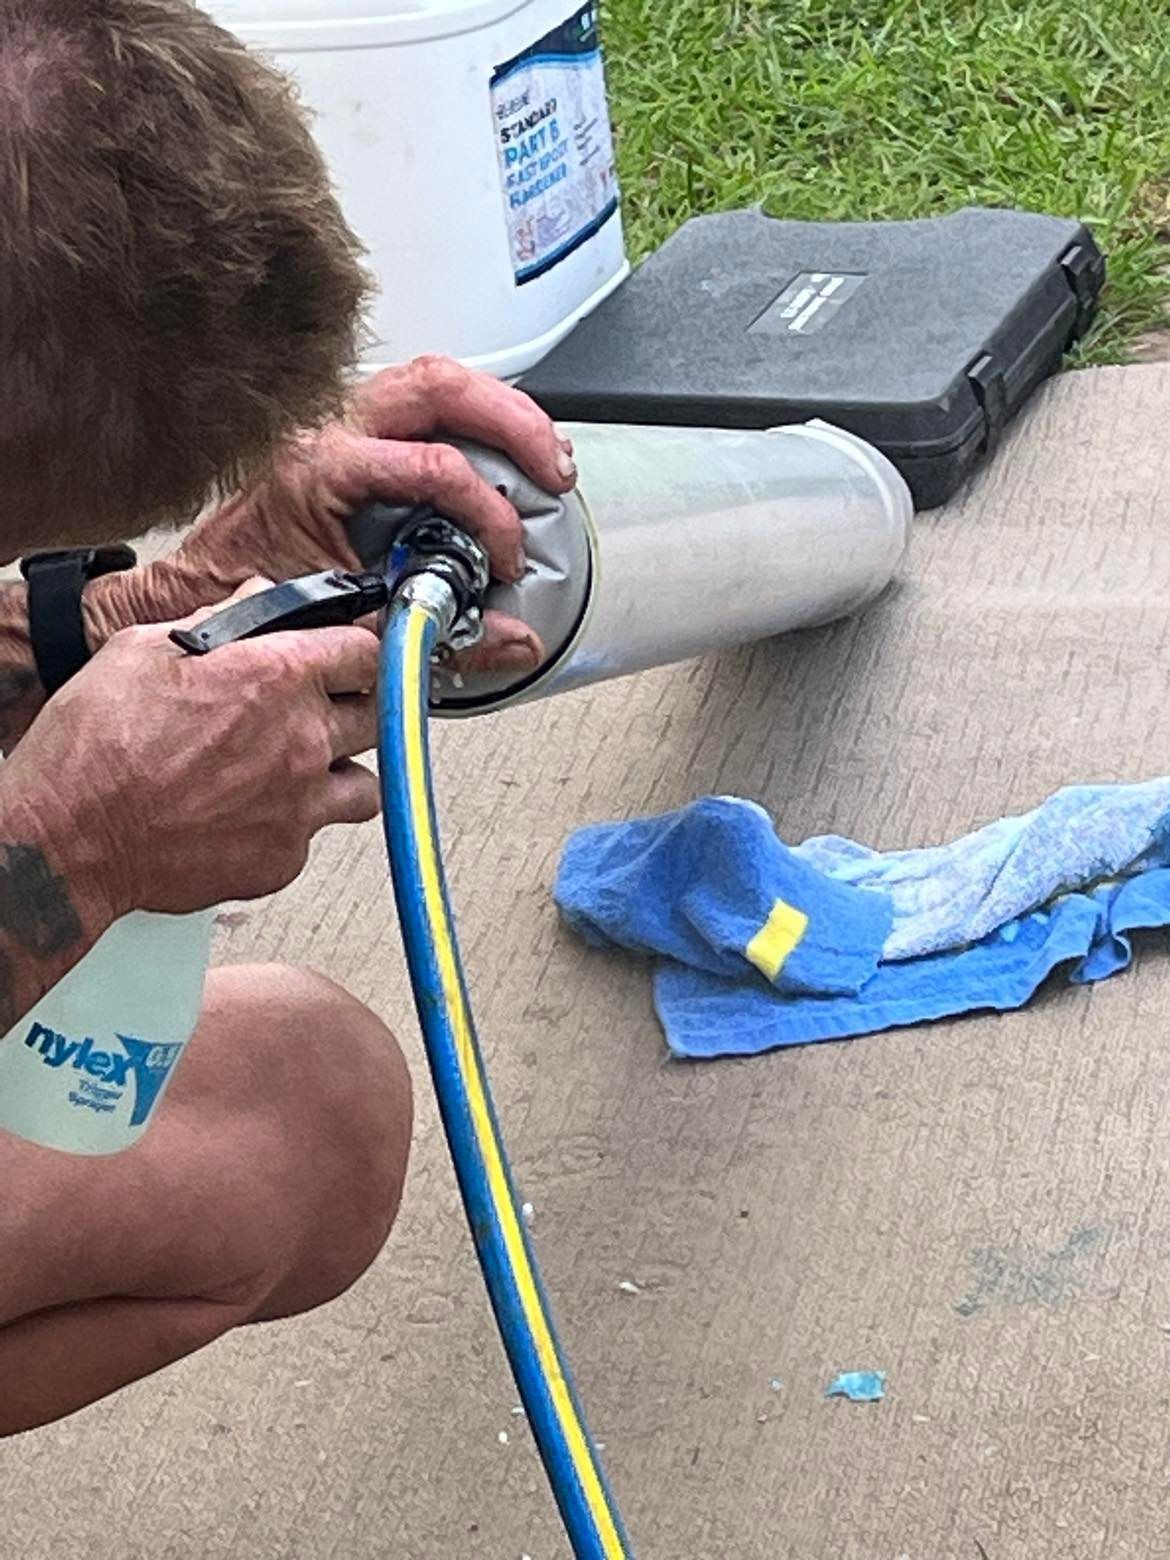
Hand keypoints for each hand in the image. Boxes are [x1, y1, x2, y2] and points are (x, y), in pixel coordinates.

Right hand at [8, 587, 380, 915]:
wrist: (70, 839)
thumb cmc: (95, 746)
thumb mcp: (145, 650)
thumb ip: (219, 621)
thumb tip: (254, 600)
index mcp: (278, 677)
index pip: (367, 651)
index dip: (361, 649)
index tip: (354, 655)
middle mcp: (303, 741)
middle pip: (377, 717)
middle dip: (354, 709)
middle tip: (320, 712)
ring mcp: (301, 805)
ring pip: (364, 785)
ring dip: (340, 773)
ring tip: (297, 771)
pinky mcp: (284, 857)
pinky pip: (314, 836)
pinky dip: (293, 825)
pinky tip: (252, 813)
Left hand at [90, 356, 574, 673]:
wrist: (203, 588)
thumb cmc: (254, 597)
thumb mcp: (347, 619)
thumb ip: (434, 631)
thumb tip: (512, 640)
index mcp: (320, 468)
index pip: (432, 468)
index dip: (486, 514)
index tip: (507, 560)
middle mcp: (329, 428)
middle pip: (439, 386)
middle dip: (513, 425)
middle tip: (553, 472)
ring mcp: (341, 419)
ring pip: (435, 380)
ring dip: (501, 412)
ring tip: (545, 456)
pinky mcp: (353, 429)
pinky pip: (422, 399)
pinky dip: (473, 418)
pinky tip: (504, 449)